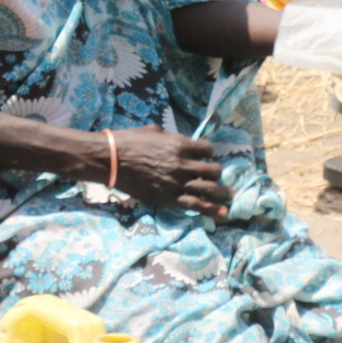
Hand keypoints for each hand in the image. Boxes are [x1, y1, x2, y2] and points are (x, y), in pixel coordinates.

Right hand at [106, 125, 231, 215]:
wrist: (111, 160)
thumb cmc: (129, 141)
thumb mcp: (154, 130)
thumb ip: (171, 137)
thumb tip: (179, 140)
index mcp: (179, 144)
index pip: (207, 149)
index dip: (209, 152)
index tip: (207, 156)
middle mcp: (182, 164)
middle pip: (212, 170)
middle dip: (216, 172)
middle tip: (216, 175)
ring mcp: (177, 183)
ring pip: (209, 188)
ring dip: (222, 192)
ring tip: (230, 195)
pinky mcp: (169, 199)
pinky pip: (195, 205)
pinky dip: (212, 209)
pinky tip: (223, 212)